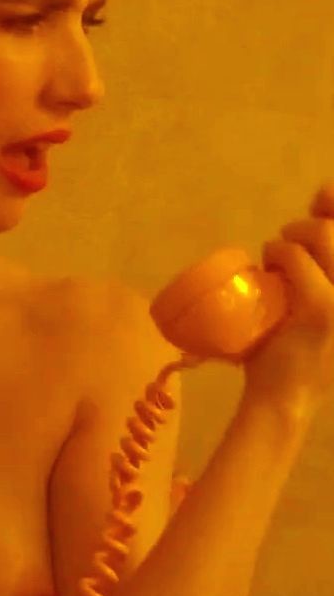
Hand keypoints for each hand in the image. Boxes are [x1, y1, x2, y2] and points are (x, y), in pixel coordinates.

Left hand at [242, 181, 333, 413]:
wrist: (285, 401)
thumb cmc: (299, 352)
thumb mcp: (320, 302)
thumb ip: (321, 259)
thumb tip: (323, 194)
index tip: (322, 196)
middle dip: (308, 225)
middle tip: (285, 244)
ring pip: (324, 235)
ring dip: (292, 237)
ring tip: (276, 259)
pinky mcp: (324, 308)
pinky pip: (298, 260)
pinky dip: (279, 254)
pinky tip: (270, 267)